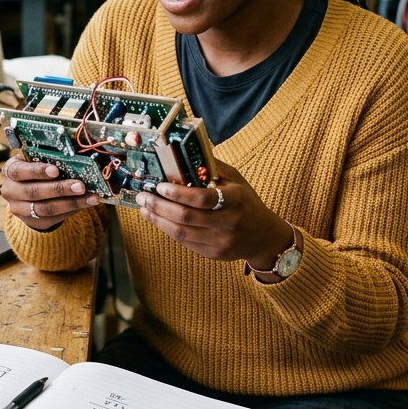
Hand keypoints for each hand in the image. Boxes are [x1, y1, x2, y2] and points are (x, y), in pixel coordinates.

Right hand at [2, 157, 100, 230]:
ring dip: (71, 202)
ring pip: (46, 208)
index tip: (55, 170)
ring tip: (91, 197)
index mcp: (10, 171)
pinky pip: (54, 217)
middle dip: (60, 189)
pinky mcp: (33, 221)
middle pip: (34, 192)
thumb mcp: (35, 160)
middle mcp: (10, 191)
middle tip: (80, 185)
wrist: (27, 195)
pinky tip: (87, 203)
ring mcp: (20, 209)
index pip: (19, 171)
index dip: (37, 171)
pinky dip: (73, 209)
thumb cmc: (35, 171)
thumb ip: (49, 156)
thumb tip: (75, 152)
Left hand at [135, 162, 296, 275]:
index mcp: (236, 200)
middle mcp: (229, 222)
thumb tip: (184, 154)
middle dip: (159, 206)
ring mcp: (222, 241)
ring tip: (144, 208)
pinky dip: (168, 230)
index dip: (178, 193)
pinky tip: (158, 220)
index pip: (202, 198)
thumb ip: (212, 168)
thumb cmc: (246, 203)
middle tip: (143, 196)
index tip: (160, 186)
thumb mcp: (236, 180)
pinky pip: (186, 242)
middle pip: (187, 217)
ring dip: (158, 220)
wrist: (264, 236)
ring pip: (182, 233)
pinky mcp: (214, 254)